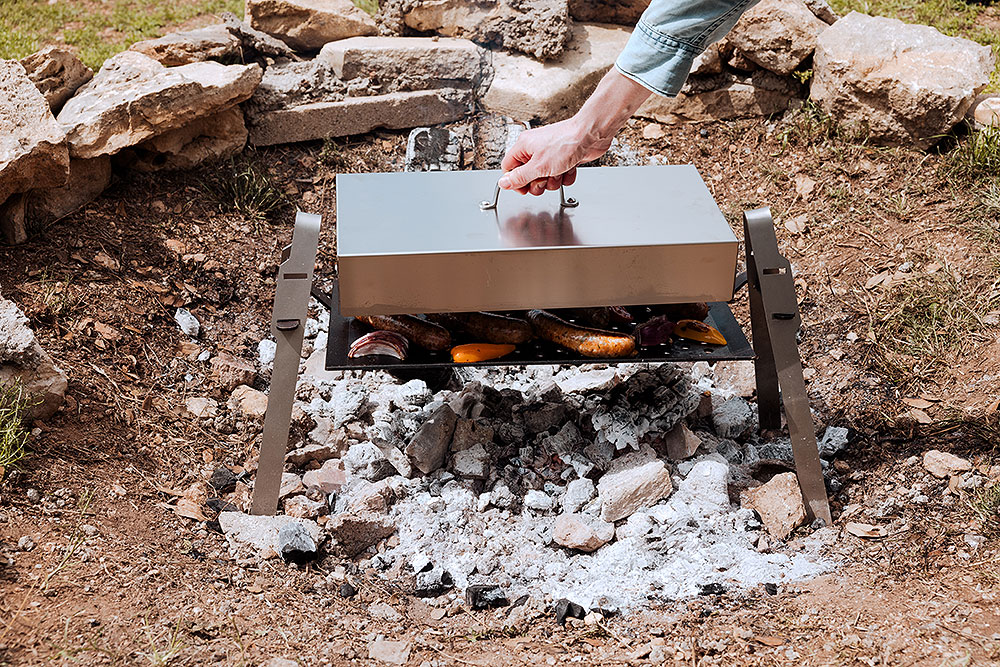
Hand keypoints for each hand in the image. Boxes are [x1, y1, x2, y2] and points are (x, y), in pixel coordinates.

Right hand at [498, 119, 612, 195]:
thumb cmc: (566, 143)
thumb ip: (519, 177)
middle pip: (527, 175)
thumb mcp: (538, 166)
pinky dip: (565, 176)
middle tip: (544, 180)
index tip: (524, 189)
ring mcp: (550, 154)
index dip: (515, 181)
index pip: (509, 167)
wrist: (591, 135)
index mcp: (524, 146)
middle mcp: (535, 148)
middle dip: (537, 183)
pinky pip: (560, 175)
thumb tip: (503, 183)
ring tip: (559, 172)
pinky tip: (570, 169)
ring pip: (545, 177)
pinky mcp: (564, 158)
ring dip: (553, 180)